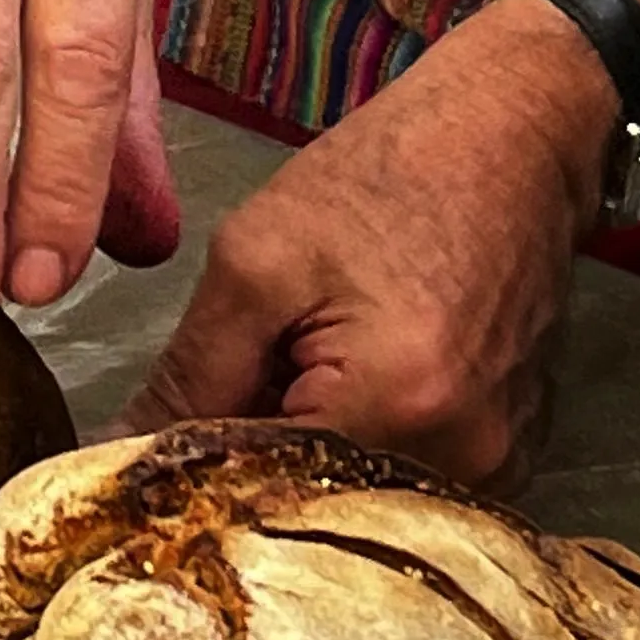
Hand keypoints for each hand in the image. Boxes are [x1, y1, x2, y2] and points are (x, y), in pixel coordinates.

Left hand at [124, 0, 619, 484]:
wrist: (513, 135)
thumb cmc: (390, 175)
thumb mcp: (259, 257)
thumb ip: (191, 372)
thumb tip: (122, 456)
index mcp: (400, 409)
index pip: (260, 490)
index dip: (199, 465)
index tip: (159, 437)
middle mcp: (469, 460)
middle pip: (318, 504)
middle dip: (262, 458)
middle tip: (256, 371)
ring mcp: (503, 462)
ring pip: (362, 497)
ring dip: (319, 450)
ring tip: (315, 361)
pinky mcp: (516, 452)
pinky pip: (416, 481)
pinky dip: (373, 442)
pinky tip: (366, 373)